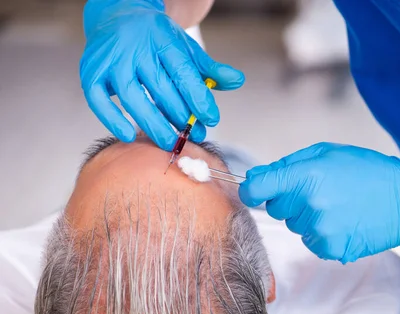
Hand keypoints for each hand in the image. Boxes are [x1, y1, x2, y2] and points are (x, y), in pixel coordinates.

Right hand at [81, 0, 244, 149]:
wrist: (118, 14)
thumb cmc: (156, 39)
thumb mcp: (185, 49)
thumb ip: (210, 69)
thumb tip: (237, 81)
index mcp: (161, 39)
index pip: (183, 73)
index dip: (198, 99)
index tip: (211, 119)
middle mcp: (134, 47)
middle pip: (160, 88)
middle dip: (180, 116)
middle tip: (194, 136)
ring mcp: (111, 59)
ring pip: (133, 97)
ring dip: (153, 123)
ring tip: (169, 141)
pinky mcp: (91, 71)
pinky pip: (98, 99)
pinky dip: (112, 119)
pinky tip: (129, 134)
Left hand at [239, 143, 399, 262]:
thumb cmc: (368, 172)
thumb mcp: (327, 153)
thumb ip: (287, 166)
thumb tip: (255, 178)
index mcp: (305, 176)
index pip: (256, 188)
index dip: (252, 189)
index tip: (255, 190)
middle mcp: (309, 205)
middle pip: (276, 208)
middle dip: (289, 199)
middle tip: (318, 191)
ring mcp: (319, 230)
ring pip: (294, 225)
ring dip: (307, 216)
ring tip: (336, 205)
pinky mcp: (330, 248)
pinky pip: (310, 240)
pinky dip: (321, 232)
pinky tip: (342, 220)